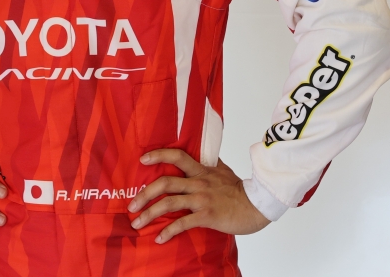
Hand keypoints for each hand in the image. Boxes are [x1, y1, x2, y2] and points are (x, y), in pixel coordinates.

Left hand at [127, 149, 270, 241]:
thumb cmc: (240, 190)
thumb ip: (210, 163)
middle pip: (165, 183)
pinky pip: (182, 223)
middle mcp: (198, 183)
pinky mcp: (207, 216)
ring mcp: (202, 199)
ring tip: (136, 223)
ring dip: (149, 213)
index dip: (159, 155)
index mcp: (201, 170)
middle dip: (144, 194)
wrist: (258, 205)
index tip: (142, 159)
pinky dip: (168, 231)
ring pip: (169, 203)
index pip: (177, 155)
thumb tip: (203, 153)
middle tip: (131, 205)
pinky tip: (159, 237)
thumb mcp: (224, 170)